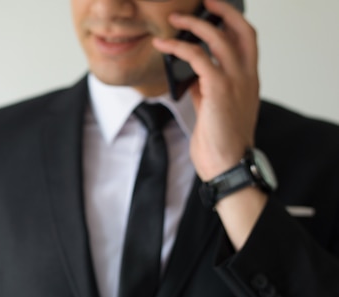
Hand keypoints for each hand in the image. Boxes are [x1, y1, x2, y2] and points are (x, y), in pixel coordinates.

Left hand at [153, 0, 259, 179]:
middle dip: (222, 11)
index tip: (216, 10)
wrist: (227, 164)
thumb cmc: (220, 141)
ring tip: (174, 18)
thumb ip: (208, 88)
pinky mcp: (219, 88)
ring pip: (218, 38)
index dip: (233, 21)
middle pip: (241, 30)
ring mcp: (235, 81)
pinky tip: (163, 45)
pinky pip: (198, 57)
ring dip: (194, 24)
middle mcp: (247, 76)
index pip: (247, 40)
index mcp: (249, 80)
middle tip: (202, 1)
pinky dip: (178, 47)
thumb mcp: (216, 108)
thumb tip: (192, 74)